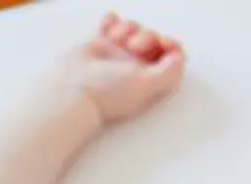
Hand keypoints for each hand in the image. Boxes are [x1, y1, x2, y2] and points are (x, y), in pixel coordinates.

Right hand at [62, 13, 185, 125]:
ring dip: (128, 27)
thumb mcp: (147, 86)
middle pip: (153, 38)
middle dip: (147, 35)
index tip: (163, 42)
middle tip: (133, 45)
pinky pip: (111, 23)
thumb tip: (178, 56)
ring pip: (133, 28)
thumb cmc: (107, 94)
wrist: (71, 91)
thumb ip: (170, 73)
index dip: (171, 45)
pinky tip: (105, 29)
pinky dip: (111, 21)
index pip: (171, 56)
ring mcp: (116, 55)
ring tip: (115, 38)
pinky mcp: (99, 44)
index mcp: (150, 79)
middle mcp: (135, 67)